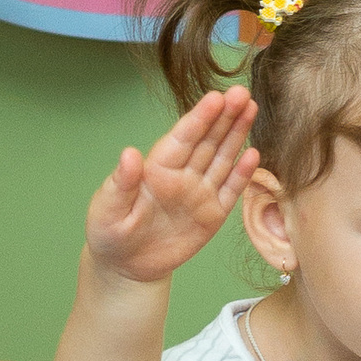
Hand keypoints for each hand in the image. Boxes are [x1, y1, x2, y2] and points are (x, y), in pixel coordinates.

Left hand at [86, 88, 259, 282]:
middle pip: (207, 141)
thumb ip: (120, 183)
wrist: (126, 267)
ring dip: (237, 134)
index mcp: (156, 169)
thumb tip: (129, 154)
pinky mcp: (212, 215)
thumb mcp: (107, 210)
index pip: (182, 138)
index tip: (216, 97)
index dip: (200, 118)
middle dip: (225, 116)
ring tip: (251, 109)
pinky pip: (230, 191)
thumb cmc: (110, 234)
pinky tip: (254, 154)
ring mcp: (199, 193)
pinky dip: (243, 174)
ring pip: (222, 158)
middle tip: (242, 92)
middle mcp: (181, 175)